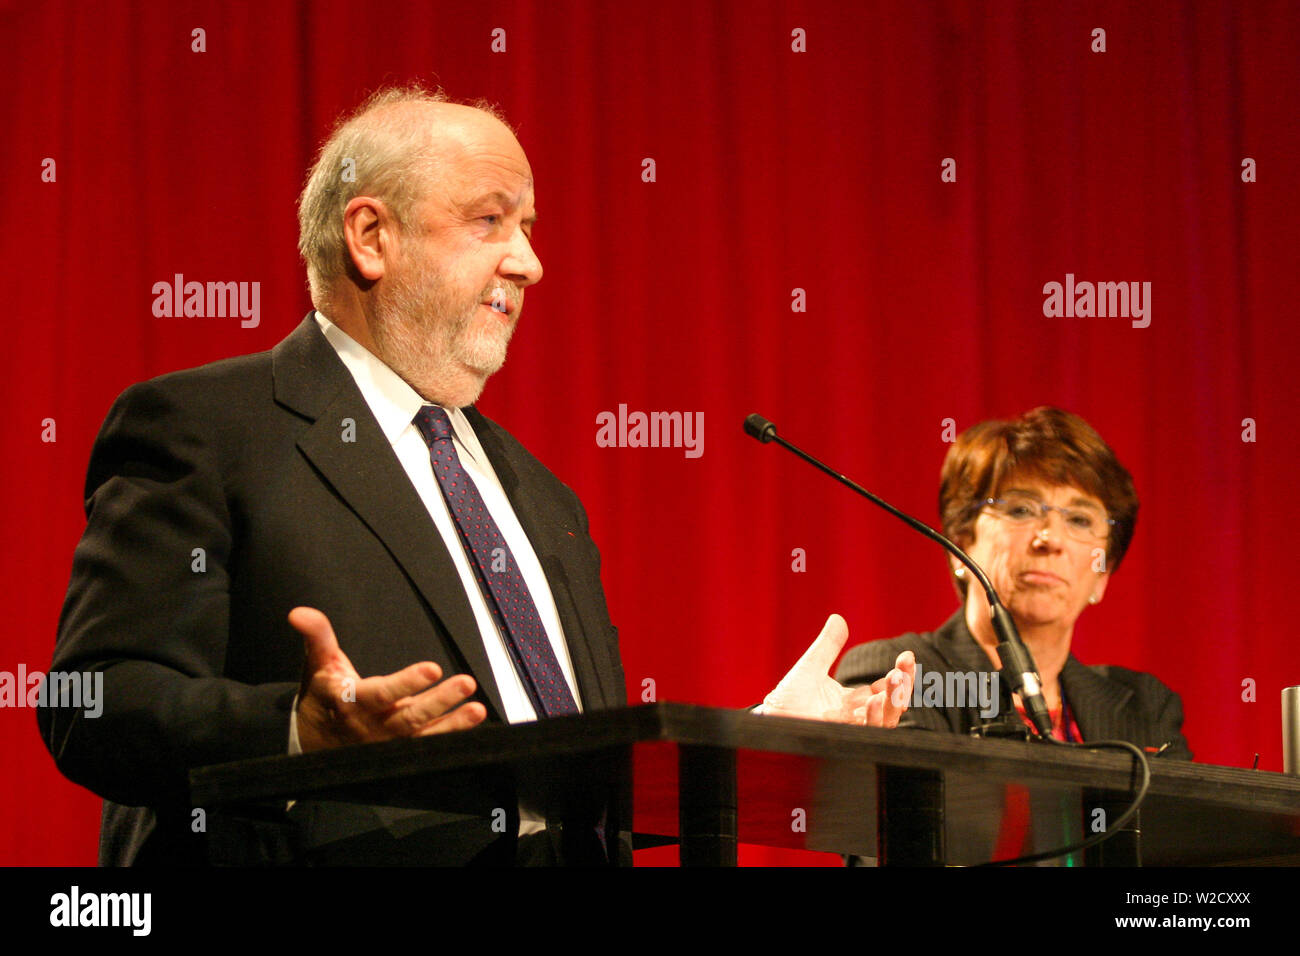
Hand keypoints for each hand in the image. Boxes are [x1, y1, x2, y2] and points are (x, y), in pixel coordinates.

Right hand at [290, 606, 486, 752]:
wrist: (314, 741)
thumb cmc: (322, 696)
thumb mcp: (317, 664)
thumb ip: (316, 636)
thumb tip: (298, 612)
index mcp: (350, 702)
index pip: (381, 693)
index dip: (406, 683)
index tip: (432, 668)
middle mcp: (372, 726)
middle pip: (409, 716)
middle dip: (439, 701)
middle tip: (466, 683)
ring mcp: (388, 742)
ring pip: (422, 735)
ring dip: (452, 723)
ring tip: (476, 709)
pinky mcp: (401, 749)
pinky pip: (429, 744)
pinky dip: (452, 734)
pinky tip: (472, 719)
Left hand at [758, 614, 914, 725]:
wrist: (770, 717)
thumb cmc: (788, 697)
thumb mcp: (811, 666)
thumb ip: (828, 646)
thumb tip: (838, 618)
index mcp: (853, 701)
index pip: (885, 690)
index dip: (900, 675)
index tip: (906, 656)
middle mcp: (856, 717)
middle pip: (891, 706)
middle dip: (903, 686)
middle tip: (905, 666)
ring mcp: (851, 730)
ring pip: (884, 721)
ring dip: (893, 701)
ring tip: (895, 679)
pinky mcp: (842, 740)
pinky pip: (864, 733)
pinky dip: (872, 718)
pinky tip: (872, 701)